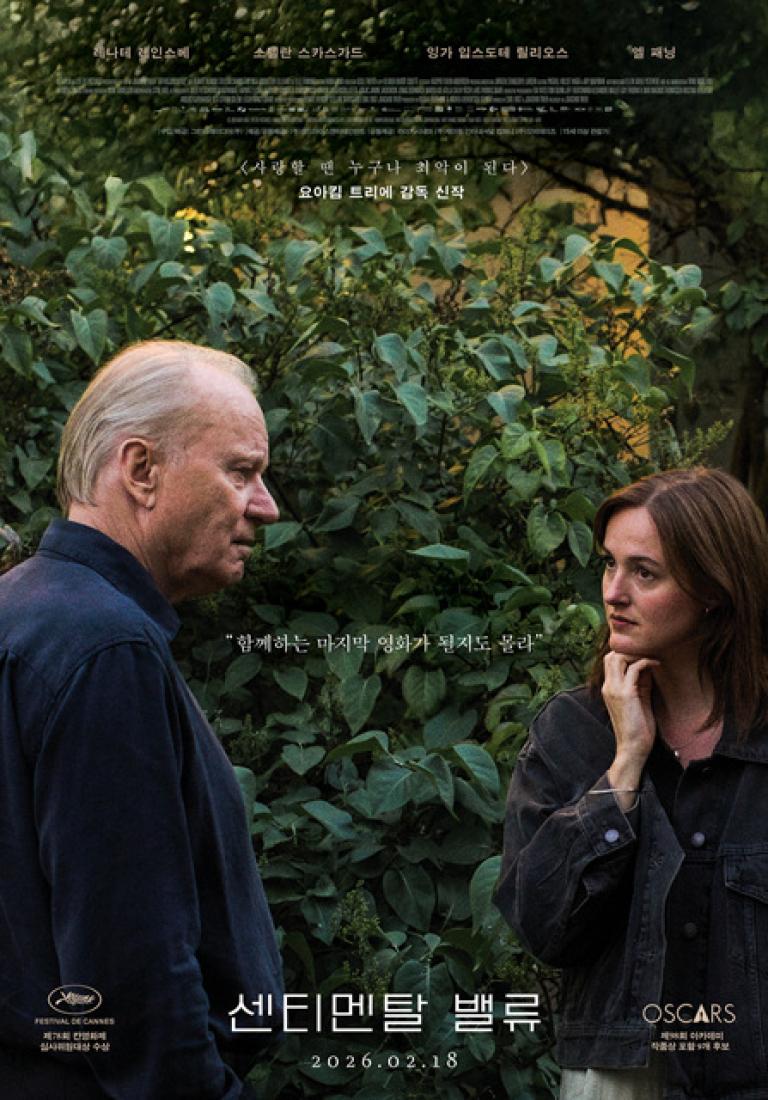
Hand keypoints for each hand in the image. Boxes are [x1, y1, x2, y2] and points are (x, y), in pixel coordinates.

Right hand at [602, 651, 659, 805]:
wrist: (633, 748)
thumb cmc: (639, 728)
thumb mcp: (639, 700)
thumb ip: (641, 684)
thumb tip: (649, 667)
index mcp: (609, 689)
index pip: (610, 661)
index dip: (626, 655)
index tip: (644, 656)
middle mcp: (608, 687)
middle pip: (611, 656)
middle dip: (629, 651)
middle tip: (648, 654)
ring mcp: (614, 690)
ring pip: (618, 657)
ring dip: (636, 654)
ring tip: (652, 658)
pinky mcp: (625, 694)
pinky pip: (634, 669)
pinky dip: (646, 662)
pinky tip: (657, 665)